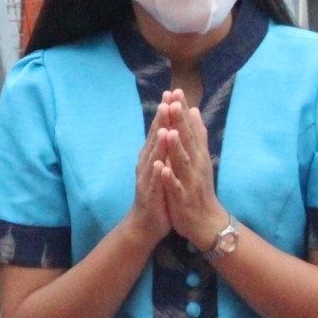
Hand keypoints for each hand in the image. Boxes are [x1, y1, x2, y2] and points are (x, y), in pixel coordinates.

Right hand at [123, 97, 175, 245]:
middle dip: (161, 121)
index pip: (159, 130)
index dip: (165, 113)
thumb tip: (169, 126)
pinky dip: (156, 173)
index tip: (171, 93)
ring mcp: (147, 180)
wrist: (145, 224)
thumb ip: (165, 148)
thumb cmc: (157, 195)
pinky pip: (153, 183)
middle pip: (154, 139)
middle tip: (166, 102)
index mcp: (152, 157)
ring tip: (164, 129)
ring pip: (153, 159)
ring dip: (158, 145)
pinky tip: (160, 164)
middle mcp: (147, 164)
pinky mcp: (150, 196)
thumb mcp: (163, 167)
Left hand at [158, 92, 228, 248]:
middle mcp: (195, 164)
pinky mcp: (183, 198)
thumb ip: (197, 135)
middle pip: (187, 140)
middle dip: (180, 122)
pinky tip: (163, 169)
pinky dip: (170, 178)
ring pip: (182, 162)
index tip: (176, 91)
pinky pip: (176, 187)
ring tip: (170, 131)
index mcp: (196, 154)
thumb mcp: (200, 158)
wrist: (206, 221)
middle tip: (174, 102)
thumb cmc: (199, 186)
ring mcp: (189, 181)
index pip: (189, 128)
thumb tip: (194, 111)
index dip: (183, 111)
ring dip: (176, 147)